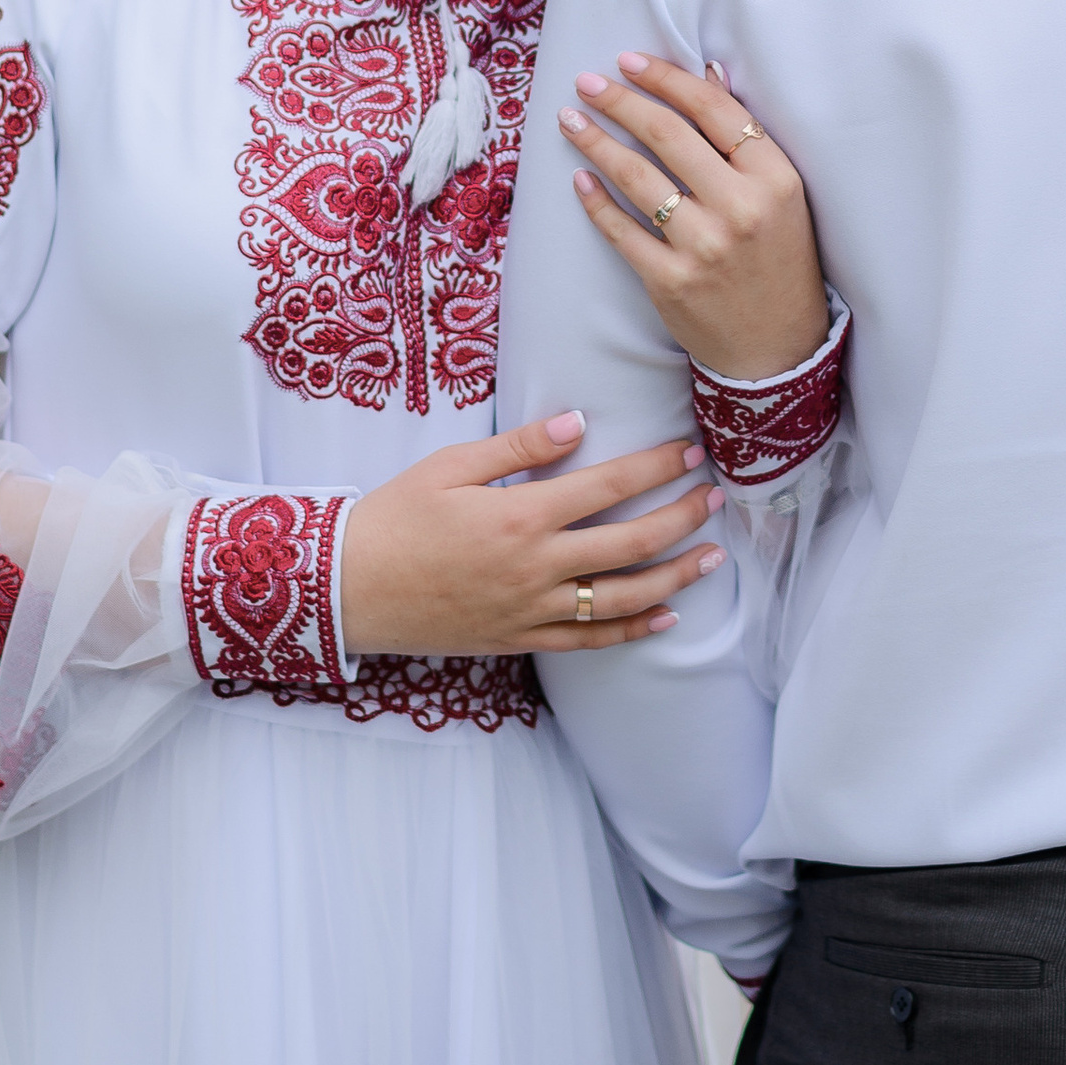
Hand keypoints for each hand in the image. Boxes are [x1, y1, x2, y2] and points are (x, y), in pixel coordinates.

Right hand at [336, 413, 723, 655]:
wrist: (350, 588)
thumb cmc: (395, 517)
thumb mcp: (451, 466)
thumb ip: (518, 447)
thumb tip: (577, 422)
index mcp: (520, 515)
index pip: (608, 486)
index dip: (656, 467)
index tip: (689, 451)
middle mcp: (535, 567)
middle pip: (630, 543)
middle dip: (681, 517)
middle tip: (715, 497)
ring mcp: (530, 610)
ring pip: (620, 598)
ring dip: (674, 576)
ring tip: (711, 556)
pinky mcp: (519, 640)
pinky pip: (588, 641)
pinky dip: (631, 631)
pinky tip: (666, 618)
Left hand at [559, 55, 829, 382]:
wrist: (778, 346)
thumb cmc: (780, 259)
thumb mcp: (781, 194)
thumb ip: (744, 138)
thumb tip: (707, 73)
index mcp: (774, 178)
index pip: (713, 110)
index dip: (667, 79)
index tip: (629, 61)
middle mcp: (740, 208)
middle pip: (668, 135)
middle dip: (620, 101)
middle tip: (586, 82)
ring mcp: (704, 246)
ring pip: (637, 176)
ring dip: (596, 142)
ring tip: (570, 121)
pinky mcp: (671, 281)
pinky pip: (622, 230)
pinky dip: (596, 201)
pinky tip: (580, 179)